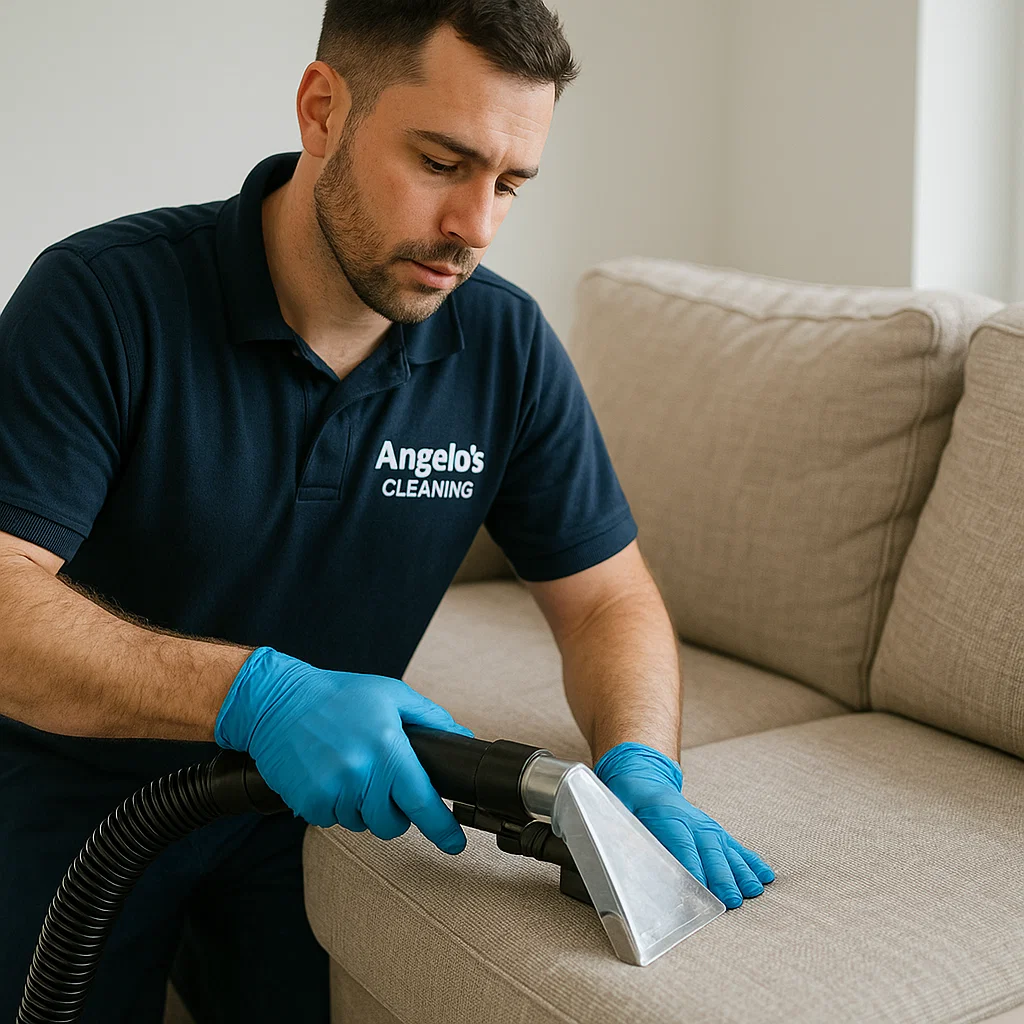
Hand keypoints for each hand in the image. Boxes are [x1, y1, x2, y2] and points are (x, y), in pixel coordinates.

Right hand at [215, 646, 472, 854]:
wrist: (277, 701)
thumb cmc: (338, 695)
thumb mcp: (392, 694)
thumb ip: (431, 718)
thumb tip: (462, 737)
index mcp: (387, 748)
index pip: (422, 801)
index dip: (442, 828)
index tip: (455, 844)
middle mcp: (361, 773)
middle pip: (392, 824)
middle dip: (395, 812)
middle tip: (385, 785)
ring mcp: (332, 791)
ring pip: (362, 823)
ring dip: (363, 806)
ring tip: (351, 769)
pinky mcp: (308, 802)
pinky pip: (333, 819)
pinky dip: (335, 804)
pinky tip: (329, 775)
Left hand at [594, 741, 773, 907]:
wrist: (644, 777)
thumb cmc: (629, 798)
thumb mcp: (617, 809)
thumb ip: (620, 830)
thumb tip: (623, 851)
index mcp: (665, 815)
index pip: (680, 843)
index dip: (691, 866)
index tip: (700, 889)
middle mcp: (691, 820)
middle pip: (708, 850)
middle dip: (721, 876)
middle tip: (733, 900)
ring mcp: (705, 825)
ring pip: (726, 849)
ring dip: (740, 871)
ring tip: (754, 890)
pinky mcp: (713, 831)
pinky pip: (735, 846)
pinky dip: (750, 860)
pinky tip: (765, 874)